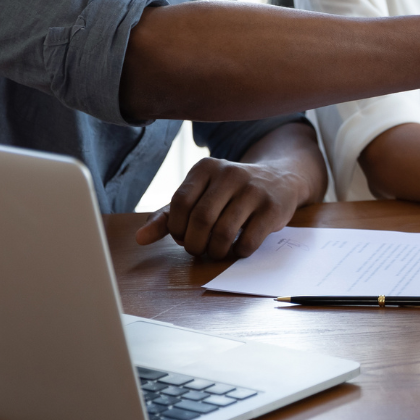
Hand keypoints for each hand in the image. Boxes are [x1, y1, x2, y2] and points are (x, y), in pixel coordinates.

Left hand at [134, 157, 307, 259]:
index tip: (183, 236)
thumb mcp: (199, 196)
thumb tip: (140, 238)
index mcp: (206, 167)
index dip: (177, 228)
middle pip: (201, 219)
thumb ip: (168, 216)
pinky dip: (238, 253)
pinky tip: (237, 248)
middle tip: (198, 249)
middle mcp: (230, 173)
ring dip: (215, 251)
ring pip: (223, 232)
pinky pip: (248, 240)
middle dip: (194, 244)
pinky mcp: (272, 208)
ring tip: (216, 252)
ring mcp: (253, 190)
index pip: (180, 203)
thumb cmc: (230, 193)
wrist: (279, 180)